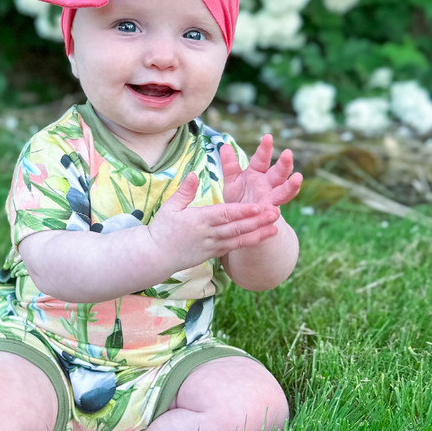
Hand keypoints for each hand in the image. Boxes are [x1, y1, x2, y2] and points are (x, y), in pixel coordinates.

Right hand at [147, 172, 280, 268]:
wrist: (156, 256)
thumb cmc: (162, 229)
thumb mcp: (170, 207)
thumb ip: (184, 191)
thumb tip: (192, 173)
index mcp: (199, 220)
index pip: (224, 214)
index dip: (242, 211)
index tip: (258, 206)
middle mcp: (209, 234)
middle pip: (237, 227)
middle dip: (257, 221)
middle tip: (275, 213)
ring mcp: (212, 246)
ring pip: (239, 240)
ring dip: (258, 233)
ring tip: (276, 228)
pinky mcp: (213, 254)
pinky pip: (234, 248)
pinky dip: (248, 243)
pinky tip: (261, 237)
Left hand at [221, 135, 302, 210]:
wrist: (240, 220)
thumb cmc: (238, 197)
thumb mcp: (231, 180)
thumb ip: (229, 165)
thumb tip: (225, 145)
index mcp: (257, 172)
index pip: (262, 158)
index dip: (265, 148)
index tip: (268, 136)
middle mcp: (268, 184)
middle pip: (279, 172)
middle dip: (284, 163)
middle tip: (288, 153)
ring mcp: (270, 198)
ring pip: (284, 191)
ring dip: (292, 185)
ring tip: (298, 178)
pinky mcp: (268, 214)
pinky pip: (273, 212)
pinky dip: (275, 211)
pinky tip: (276, 210)